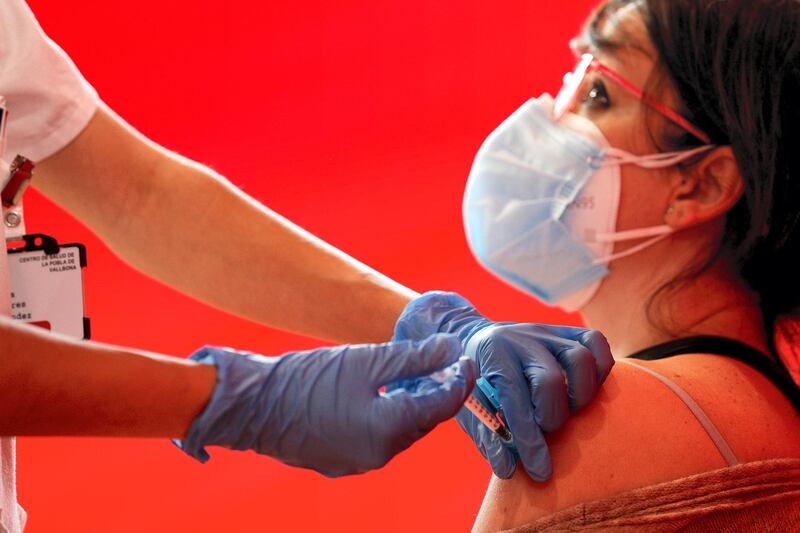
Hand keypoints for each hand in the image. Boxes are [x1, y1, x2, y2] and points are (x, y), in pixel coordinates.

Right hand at [174, 334, 475, 476]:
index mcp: (388, 431)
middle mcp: (378, 454)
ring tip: (415, 374)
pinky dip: (387, 415)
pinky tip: (382, 393)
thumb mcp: (366, 361)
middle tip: (444, 363)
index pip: (441, 406)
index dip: (459, 380)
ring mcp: (356, 462)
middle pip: (422, 421)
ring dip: (412, 404)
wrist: (251, 404)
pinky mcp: (339, 459)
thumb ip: (414, 357)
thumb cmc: (308, 379)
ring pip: (400, 430)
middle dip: (437, 392)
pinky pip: (376, 437)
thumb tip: (452, 349)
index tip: (466, 358)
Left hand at [392, 292, 613, 480]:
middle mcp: (521, 339)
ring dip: (580, 395)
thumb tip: (508, 468)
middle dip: (552, 418)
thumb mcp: (469, 408)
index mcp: (493, 355)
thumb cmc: (474, 381)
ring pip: (580, 358)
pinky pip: (596, 342)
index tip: (540, 472)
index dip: (530, 441)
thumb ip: (488, 438)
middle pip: (551, 380)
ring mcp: (547, 332)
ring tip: (567, 410)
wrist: (472, 339)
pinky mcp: (566, 331)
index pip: (516, 400)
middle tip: (545, 429)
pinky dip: (600, 369)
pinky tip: (584, 389)